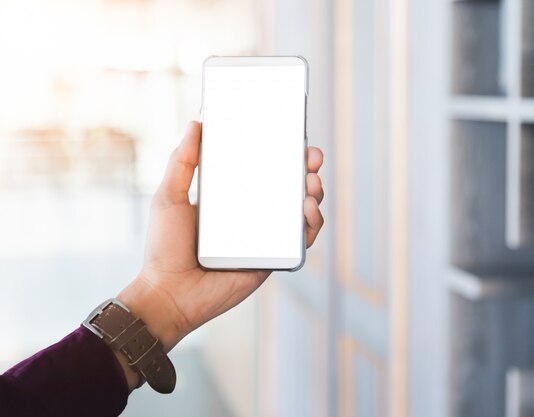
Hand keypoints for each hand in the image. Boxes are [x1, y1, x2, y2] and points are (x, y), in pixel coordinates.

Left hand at [115, 122, 323, 387]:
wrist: (169, 294)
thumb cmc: (165, 248)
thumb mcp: (170, 197)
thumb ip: (182, 162)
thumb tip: (196, 124)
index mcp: (232, 197)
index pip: (264, 169)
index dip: (283, 153)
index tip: (294, 136)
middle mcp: (253, 214)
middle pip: (289, 186)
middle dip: (307, 169)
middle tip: (312, 158)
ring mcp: (265, 237)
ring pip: (301, 210)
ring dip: (314, 193)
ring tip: (311, 183)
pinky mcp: (273, 258)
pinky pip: (300, 240)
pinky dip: (312, 224)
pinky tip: (308, 210)